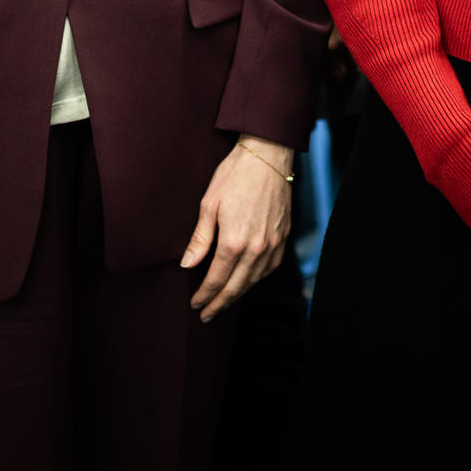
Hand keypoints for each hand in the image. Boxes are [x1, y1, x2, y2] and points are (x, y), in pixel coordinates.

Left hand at [182, 137, 293, 322]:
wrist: (268, 155)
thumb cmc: (235, 175)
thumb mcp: (209, 204)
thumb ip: (200, 239)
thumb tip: (187, 264)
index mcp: (234, 241)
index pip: (216, 279)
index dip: (204, 295)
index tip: (195, 304)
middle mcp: (256, 248)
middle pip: (236, 287)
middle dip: (219, 303)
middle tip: (207, 315)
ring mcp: (273, 244)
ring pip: (254, 280)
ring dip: (238, 294)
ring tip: (224, 302)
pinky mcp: (283, 236)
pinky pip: (270, 268)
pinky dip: (257, 279)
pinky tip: (248, 281)